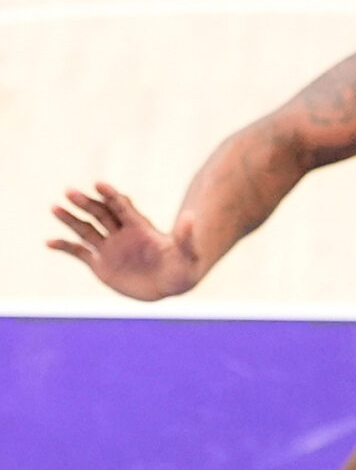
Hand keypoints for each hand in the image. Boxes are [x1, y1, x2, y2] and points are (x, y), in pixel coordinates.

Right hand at [48, 184, 201, 300]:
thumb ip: (186, 237)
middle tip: (69, 191)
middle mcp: (122, 234)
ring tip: (55, 207)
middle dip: (86, 203)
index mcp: (141, 227)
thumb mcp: (188, 254)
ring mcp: (110, 248)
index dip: (111, 195)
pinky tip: (49, 242)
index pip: (122, 206)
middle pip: (100, 214)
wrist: (171, 286)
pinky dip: (64, 246)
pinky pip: (78, 253)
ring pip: (86, 230)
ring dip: (70, 219)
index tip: (98, 184)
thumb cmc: (183, 268)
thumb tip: (192, 216)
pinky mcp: (101, 264)